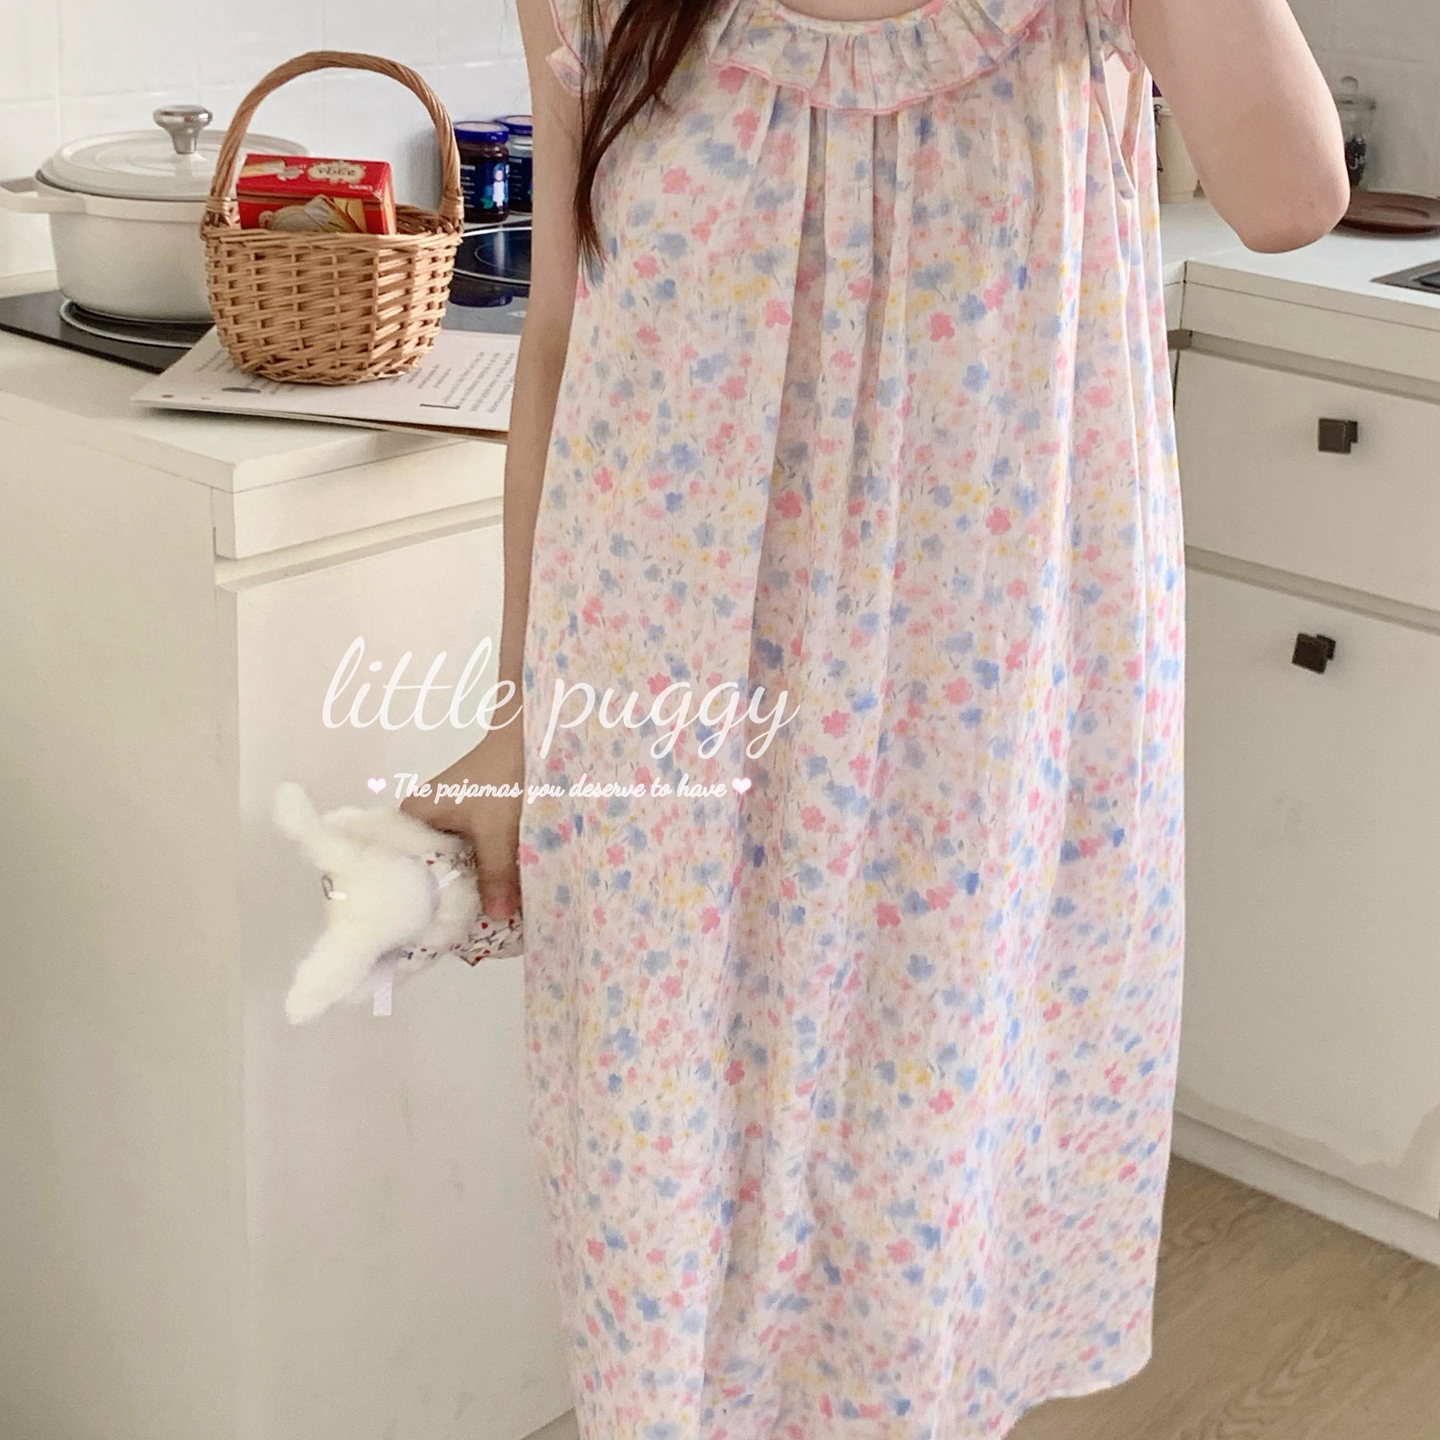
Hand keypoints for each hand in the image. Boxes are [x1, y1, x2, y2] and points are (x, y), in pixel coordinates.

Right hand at [401, 722, 523, 919]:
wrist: (531, 735)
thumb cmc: (504, 778)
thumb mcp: (498, 831)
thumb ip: (495, 875)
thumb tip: (495, 917)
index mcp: (412, 817)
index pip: (406, 869)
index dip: (424, 900)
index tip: (439, 929)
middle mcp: (423, 819)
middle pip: (433, 868)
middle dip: (453, 896)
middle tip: (466, 930)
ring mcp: (448, 817)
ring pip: (456, 861)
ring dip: (472, 883)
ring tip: (483, 917)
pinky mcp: (472, 816)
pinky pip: (472, 851)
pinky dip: (484, 868)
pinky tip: (496, 891)